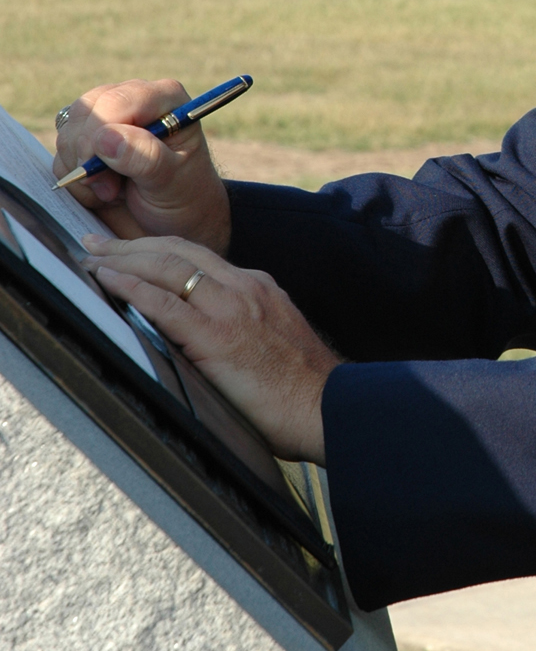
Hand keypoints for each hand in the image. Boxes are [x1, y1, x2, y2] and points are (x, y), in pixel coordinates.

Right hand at [54, 80, 231, 251]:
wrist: (176, 217)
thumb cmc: (184, 195)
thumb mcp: (172, 180)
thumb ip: (144, 157)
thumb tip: (105, 137)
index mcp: (165, 97)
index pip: (116, 101)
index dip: (99, 135)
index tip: (102, 175)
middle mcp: (135, 97)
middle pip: (85, 112)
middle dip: (88, 156)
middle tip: (111, 190)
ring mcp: (109, 114)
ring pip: (69, 131)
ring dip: (82, 170)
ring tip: (112, 191)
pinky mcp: (90, 134)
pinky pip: (62, 149)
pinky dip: (73, 175)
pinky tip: (102, 188)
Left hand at [83, 233, 338, 461]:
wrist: (328, 407)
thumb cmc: (300, 389)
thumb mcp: (272, 341)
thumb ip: (241, 328)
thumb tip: (202, 338)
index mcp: (257, 288)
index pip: (198, 257)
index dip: (159, 249)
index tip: (128, 249)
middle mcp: (245, 287)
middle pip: (179, 252)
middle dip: (133, 244)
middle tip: (96, 243)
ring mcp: (233, 307)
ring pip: (169, 268)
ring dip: (124, 259)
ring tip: (92, 258)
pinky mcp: (220, 336)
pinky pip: (167, 304)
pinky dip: (133, 288)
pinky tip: (109, 281)